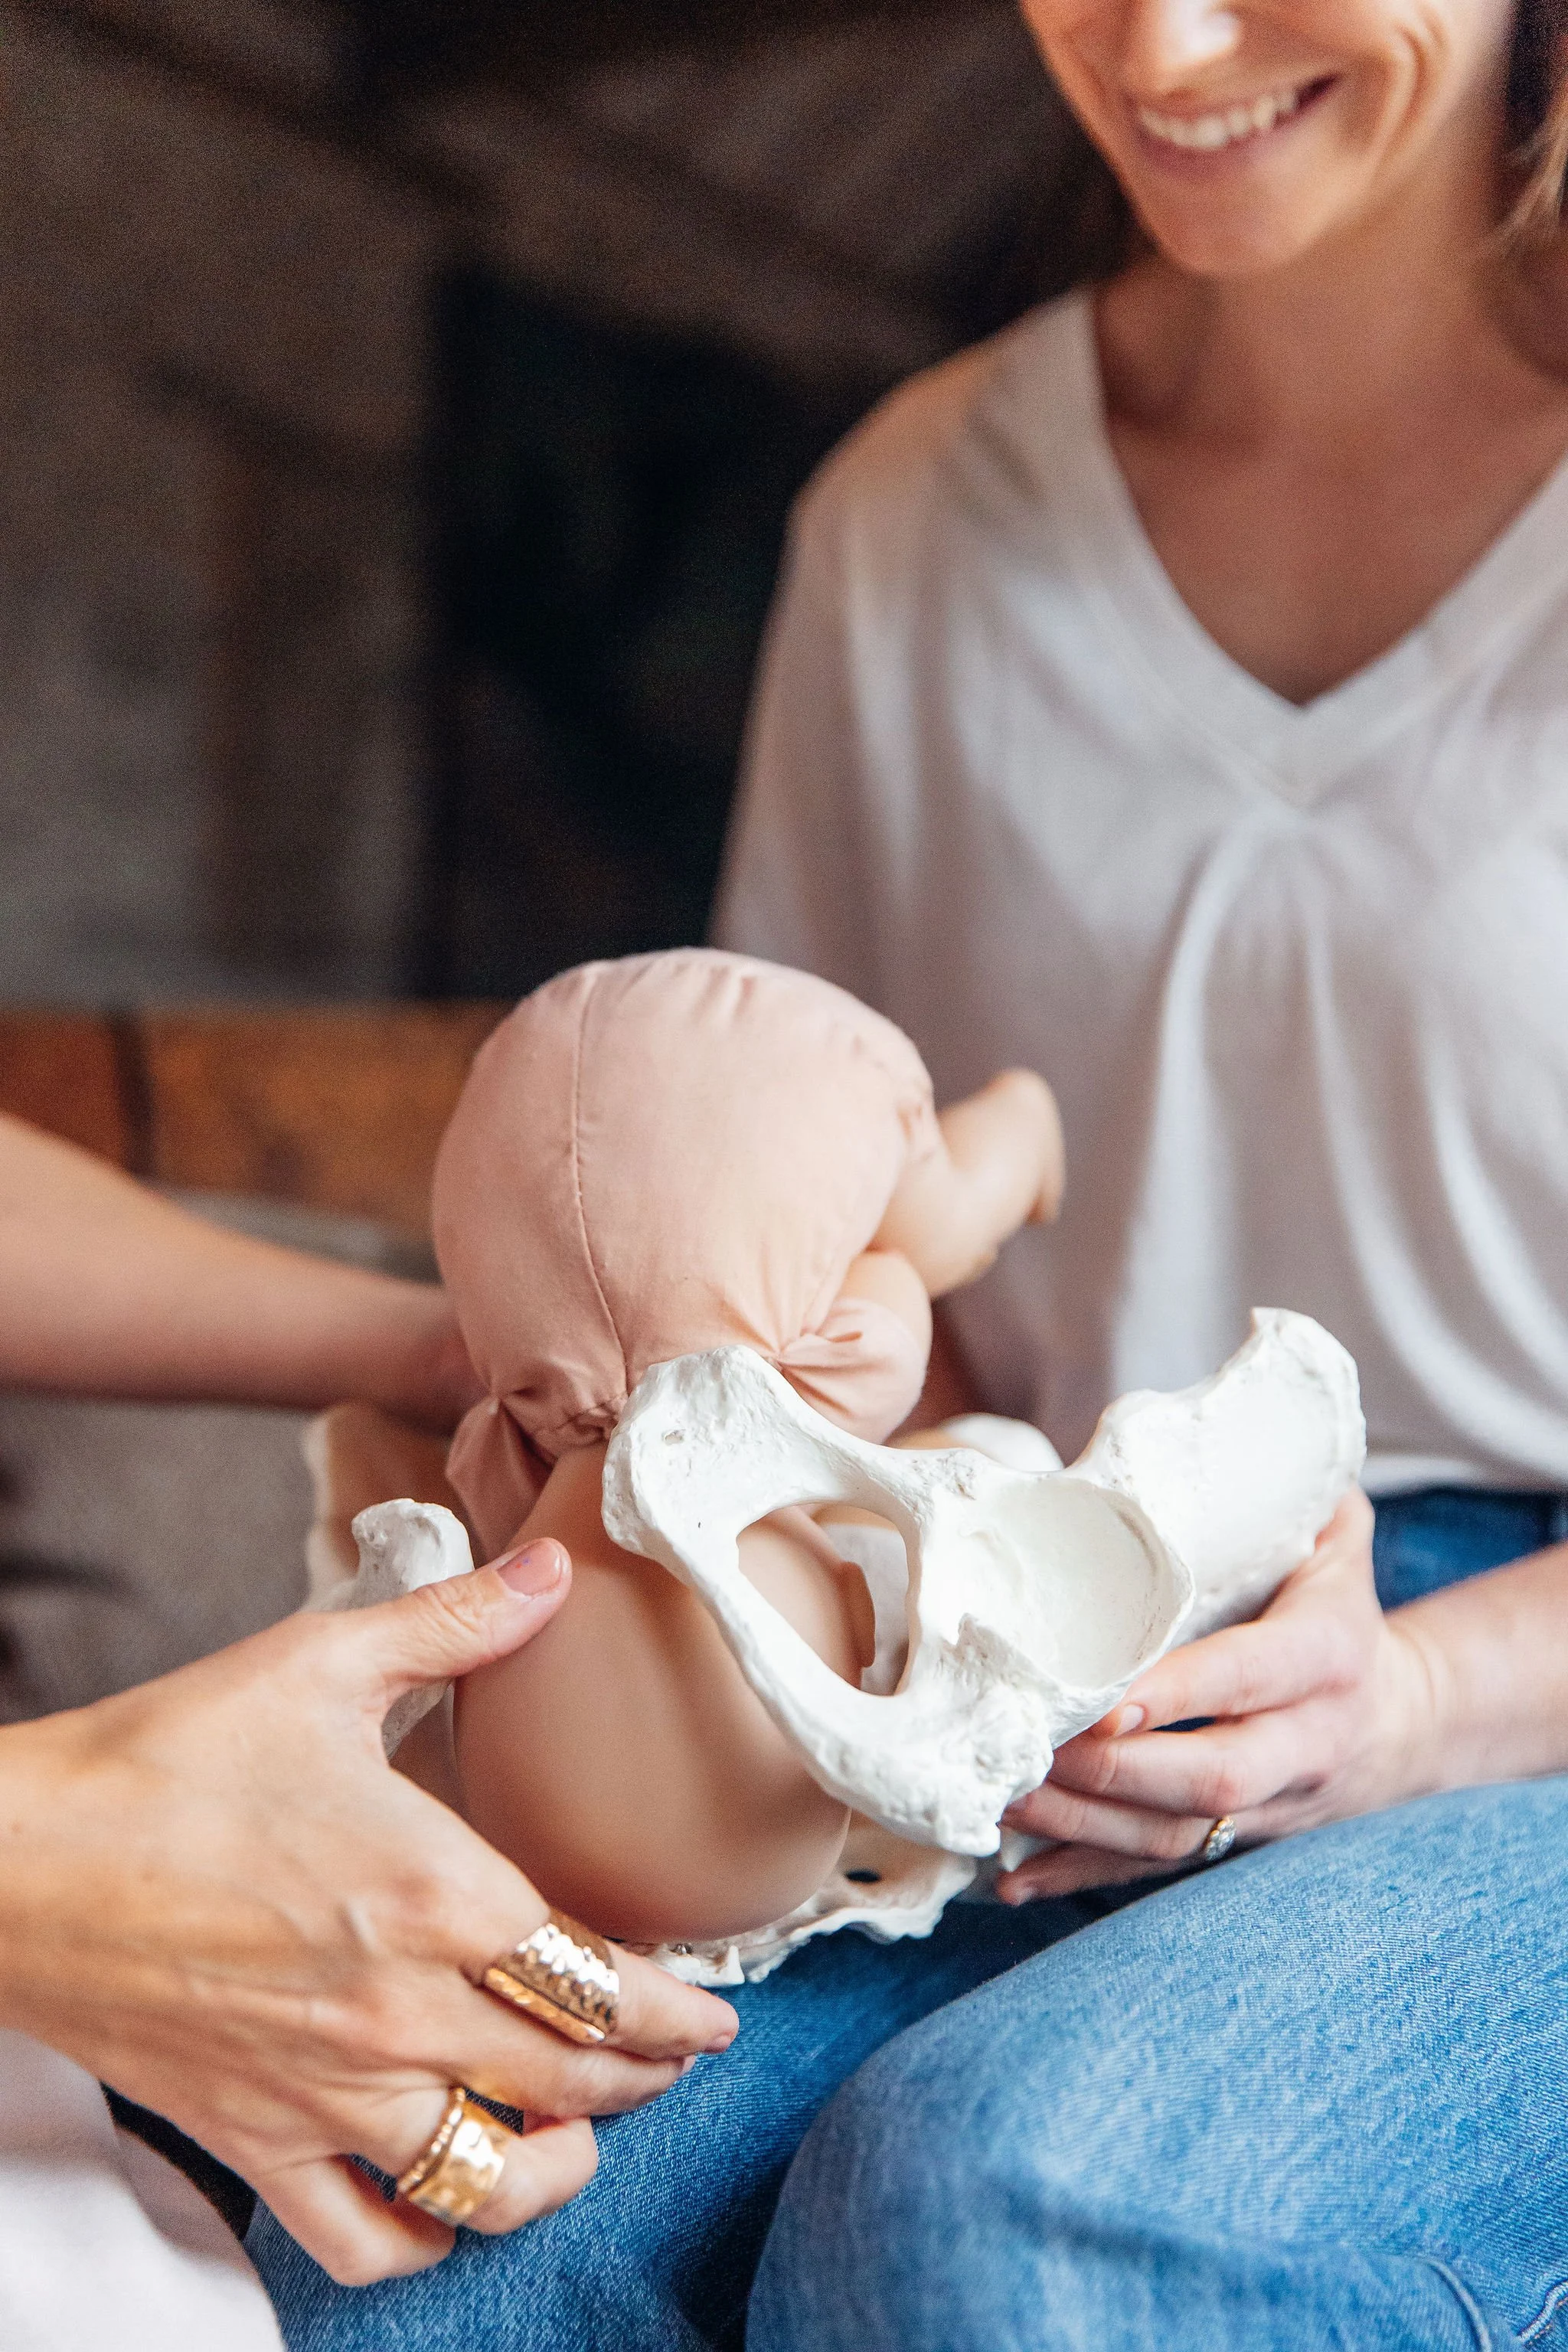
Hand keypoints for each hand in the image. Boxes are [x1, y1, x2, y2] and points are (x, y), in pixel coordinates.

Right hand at [0, 1542, 736, 2285]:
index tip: (708, 2019)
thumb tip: (551, 1570)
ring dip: (558, 2165)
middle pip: (570, 2081)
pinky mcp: (254, 2139)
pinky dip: (426, 2237)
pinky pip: (363, 2240)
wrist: (17, 1861)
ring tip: (581, 2136)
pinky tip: (449, 2197)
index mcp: (435, 1891)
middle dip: (644, 2080)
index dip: (675, 2012)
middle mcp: (399, 2008)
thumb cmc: (167, 1756)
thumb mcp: (320, 1663)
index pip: (601, 1980)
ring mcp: (327, 2089)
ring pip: (488, 2178)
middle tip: (671, 2065)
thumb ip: (455, 1622)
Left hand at [997, 1493, 1439, 1900]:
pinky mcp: (1235, 1841)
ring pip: (1176, 1835)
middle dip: (1116, 1770)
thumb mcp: (1338, 1539)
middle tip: (1031, 1747)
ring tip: (1001, 1798)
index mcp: (1329, 1656)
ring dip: (1083, 1826)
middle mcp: (1307, 1741)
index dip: (1181, 1692)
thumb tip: (1230, 1429)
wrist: (1401, 1718)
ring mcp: (1272, 1805)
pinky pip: (1157, 1875)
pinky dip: (1082, 1880)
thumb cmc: (1338, 1606)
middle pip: (1211, 1775)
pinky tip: (1013, 1881)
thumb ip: (1291, 1491)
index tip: (1106, 1695)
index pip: (1249, 1678)